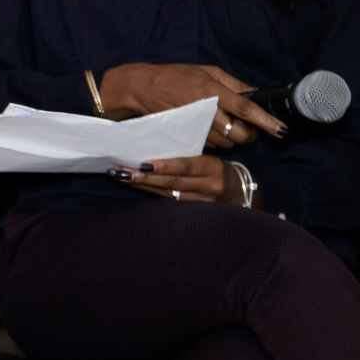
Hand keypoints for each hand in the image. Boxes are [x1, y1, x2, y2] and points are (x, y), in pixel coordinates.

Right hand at [99, 62, 284, 147]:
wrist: (142, 89)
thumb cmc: (175, 77)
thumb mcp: (207, 71)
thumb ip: (234, 83)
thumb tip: (256, 93)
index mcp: (214, 91)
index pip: (247, 109)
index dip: (267, 121)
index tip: (283, 131)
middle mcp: (208, 111)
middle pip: (241, 134)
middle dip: (248, 133)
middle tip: (243, 123)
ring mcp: (197, 127)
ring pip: (228, 143)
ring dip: (231, 136)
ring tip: (220, 122)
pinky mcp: (188, 138)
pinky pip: (213, 145)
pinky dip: (217, 139)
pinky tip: (208, 128)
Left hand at [111, 154, 237, 202]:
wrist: (239, 193)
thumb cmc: (216, 169)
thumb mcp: (208, 159)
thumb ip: (186, 156)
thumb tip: (151, 147)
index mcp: (212, 167)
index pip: (185, 166)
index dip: (164, 166)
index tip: (142, 164)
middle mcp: (208, 187)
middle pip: (172, 183)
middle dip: (144, 178)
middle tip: (120, 172)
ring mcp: (202, 203)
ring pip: (167, 194)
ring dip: (142, 186)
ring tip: (121, 178)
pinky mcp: (194, 213)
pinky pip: (168, 202)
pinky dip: (150, 194)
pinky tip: (135, 187)